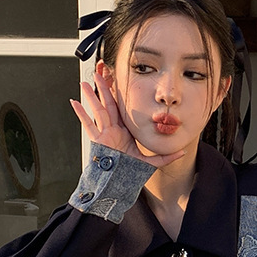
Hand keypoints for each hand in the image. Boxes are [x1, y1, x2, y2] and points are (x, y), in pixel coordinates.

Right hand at [70, 72, 184, 168]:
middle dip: (104, 86)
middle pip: (108, 102)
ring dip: (91, 95)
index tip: (116, 79)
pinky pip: (88, 125)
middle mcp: (113, 129)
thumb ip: (166, 157)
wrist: (117, 185)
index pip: (121, 106)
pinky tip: (74, 102)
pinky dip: (81, 114)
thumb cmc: (129, 174)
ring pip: (97, 110)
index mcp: (124, 130)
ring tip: (84, 81)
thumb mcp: (150, 163)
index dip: (118, 93)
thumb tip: (183, 151)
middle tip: (100, 71)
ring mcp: (104, 133)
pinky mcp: (97, 140)